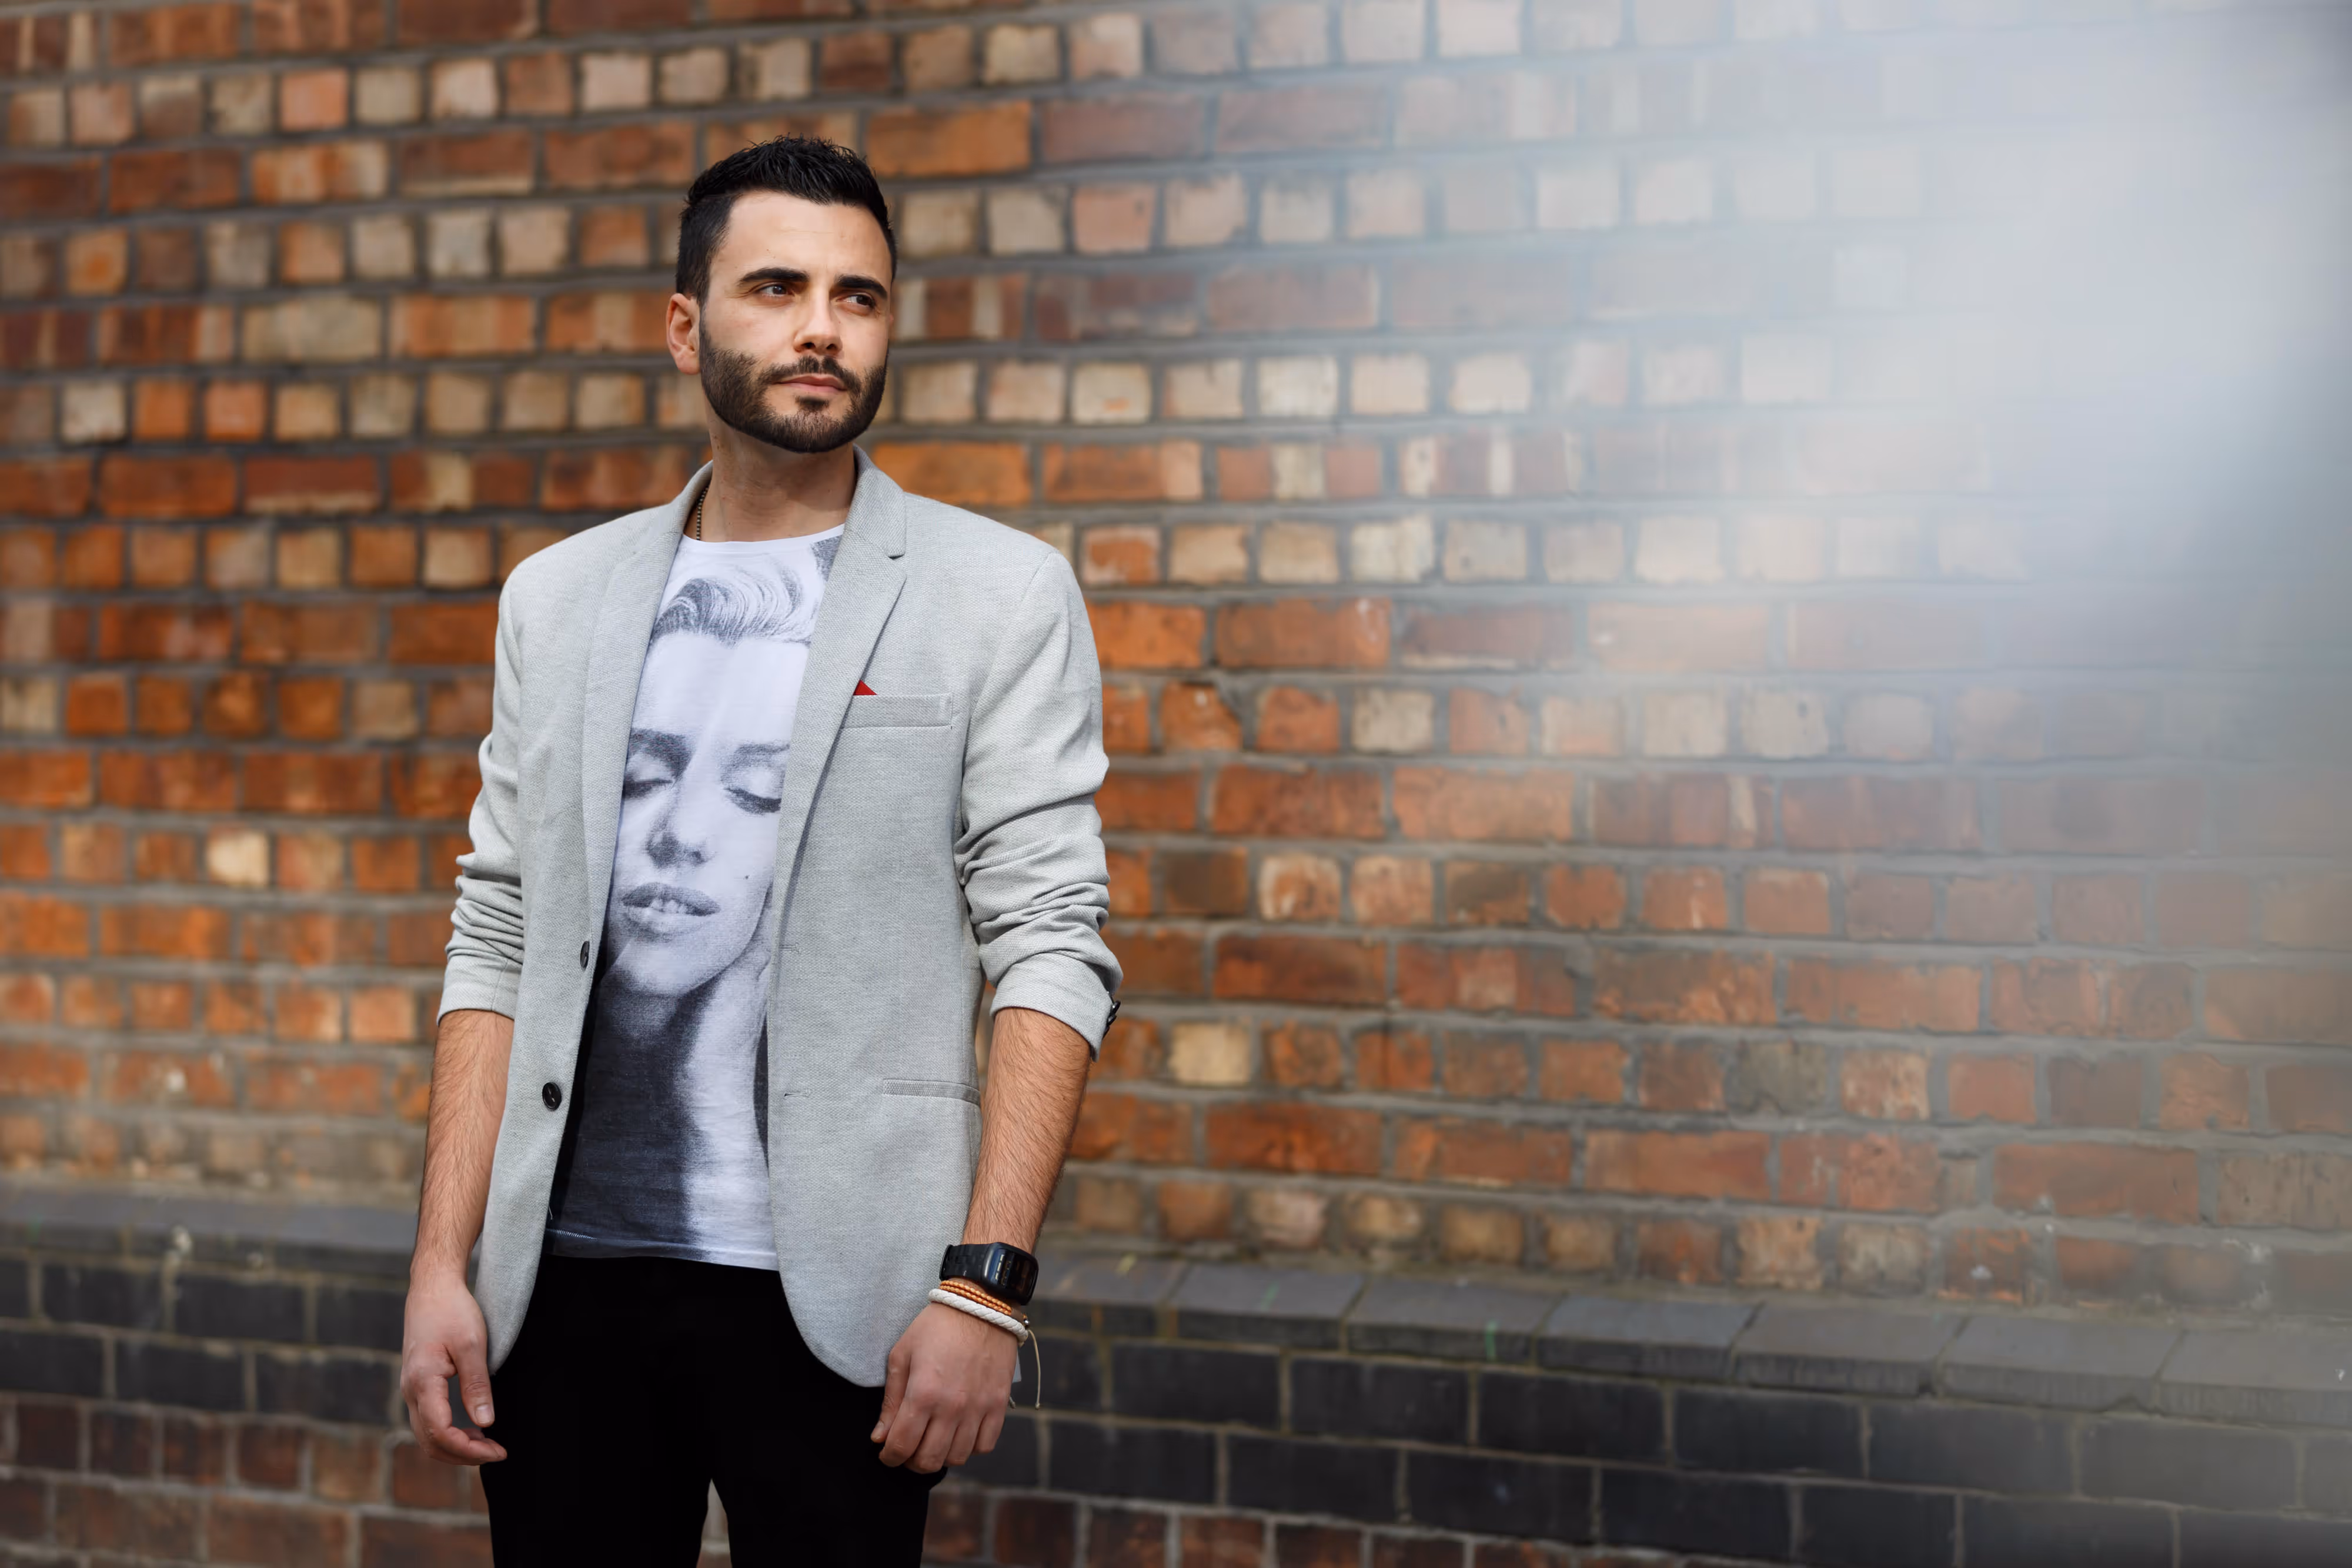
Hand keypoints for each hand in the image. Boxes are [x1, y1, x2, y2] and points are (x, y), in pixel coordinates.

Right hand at [400, 1271, 507, 1465]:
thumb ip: (477, 1385)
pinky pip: (428, 1421)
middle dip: (463, 1455)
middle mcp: (410, 1391)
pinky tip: (472, 1429)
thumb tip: (486, 1423)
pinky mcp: (417, 1386)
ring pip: (427, 1435)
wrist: (431, 1288)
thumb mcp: (472, 1345)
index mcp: (423, 1383)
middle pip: (431, 1442)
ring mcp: (411, 1390)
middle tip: (497, 1453)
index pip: (441, 1433)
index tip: (498, 1451)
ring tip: (488, 1445)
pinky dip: (448, 1434)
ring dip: (455, 1447)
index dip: (469, 1449)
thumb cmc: (452, 1311)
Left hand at [870, 1301, 1017, 1472]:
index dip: (888, 1456)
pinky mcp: (999, 1405)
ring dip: (940, 1457)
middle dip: (911, 1462)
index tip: (886, 1453)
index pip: (901, 1445)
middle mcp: (952, 1407)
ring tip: (932, 1442)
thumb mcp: (902, 1355)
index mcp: (923, 1393)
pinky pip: (984, 1445)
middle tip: (907, 1449)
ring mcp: (979, 1408)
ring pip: (956, 1458)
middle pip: (928, 1460)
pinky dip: (969, 1448)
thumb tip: (880, 1437)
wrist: (981, 1306)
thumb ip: (891, 1400)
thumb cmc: (936, 1327)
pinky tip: (959, 1434)